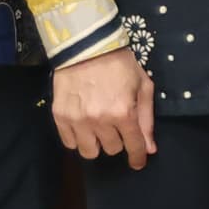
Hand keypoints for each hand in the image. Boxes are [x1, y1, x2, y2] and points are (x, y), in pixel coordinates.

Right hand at [52, 49, 156, 167]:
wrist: (86, 45)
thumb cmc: (120, 64)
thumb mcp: (142, 86)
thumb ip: (146, 119)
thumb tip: (149, 149)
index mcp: (124, 113)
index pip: (133, 146)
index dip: (137, 157)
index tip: (137, 162)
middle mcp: (100, 120)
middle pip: (112, 149)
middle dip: (117, 140)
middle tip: (115, 126)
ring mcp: (78, 120)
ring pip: (89, 151)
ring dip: (96, 143)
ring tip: (97, 129)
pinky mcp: (60, 116)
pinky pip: (69, 143)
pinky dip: (77, 138)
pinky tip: (82, 126)